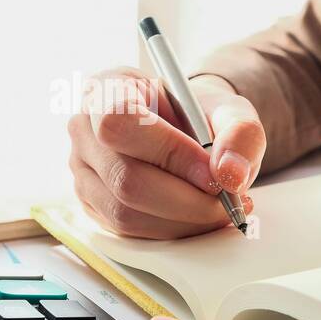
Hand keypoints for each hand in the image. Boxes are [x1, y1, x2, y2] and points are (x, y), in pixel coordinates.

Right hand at [66, 68, 264, 238]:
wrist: (184, 130)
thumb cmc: (197, 115)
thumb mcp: (229, 110)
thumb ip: (239, 133)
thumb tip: (230, 175)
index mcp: (107, 88)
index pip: (121, 122)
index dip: (170, 154)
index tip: (215, 175)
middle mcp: (83, 129)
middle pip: (124, 178)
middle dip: (186, 200)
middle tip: (227, 200)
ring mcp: (81, 170)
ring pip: (126, 212)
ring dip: (182, 221)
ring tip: (220, 209)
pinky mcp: (92, 204)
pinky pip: (128, 230)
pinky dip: (171, 231)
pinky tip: (197, 217)